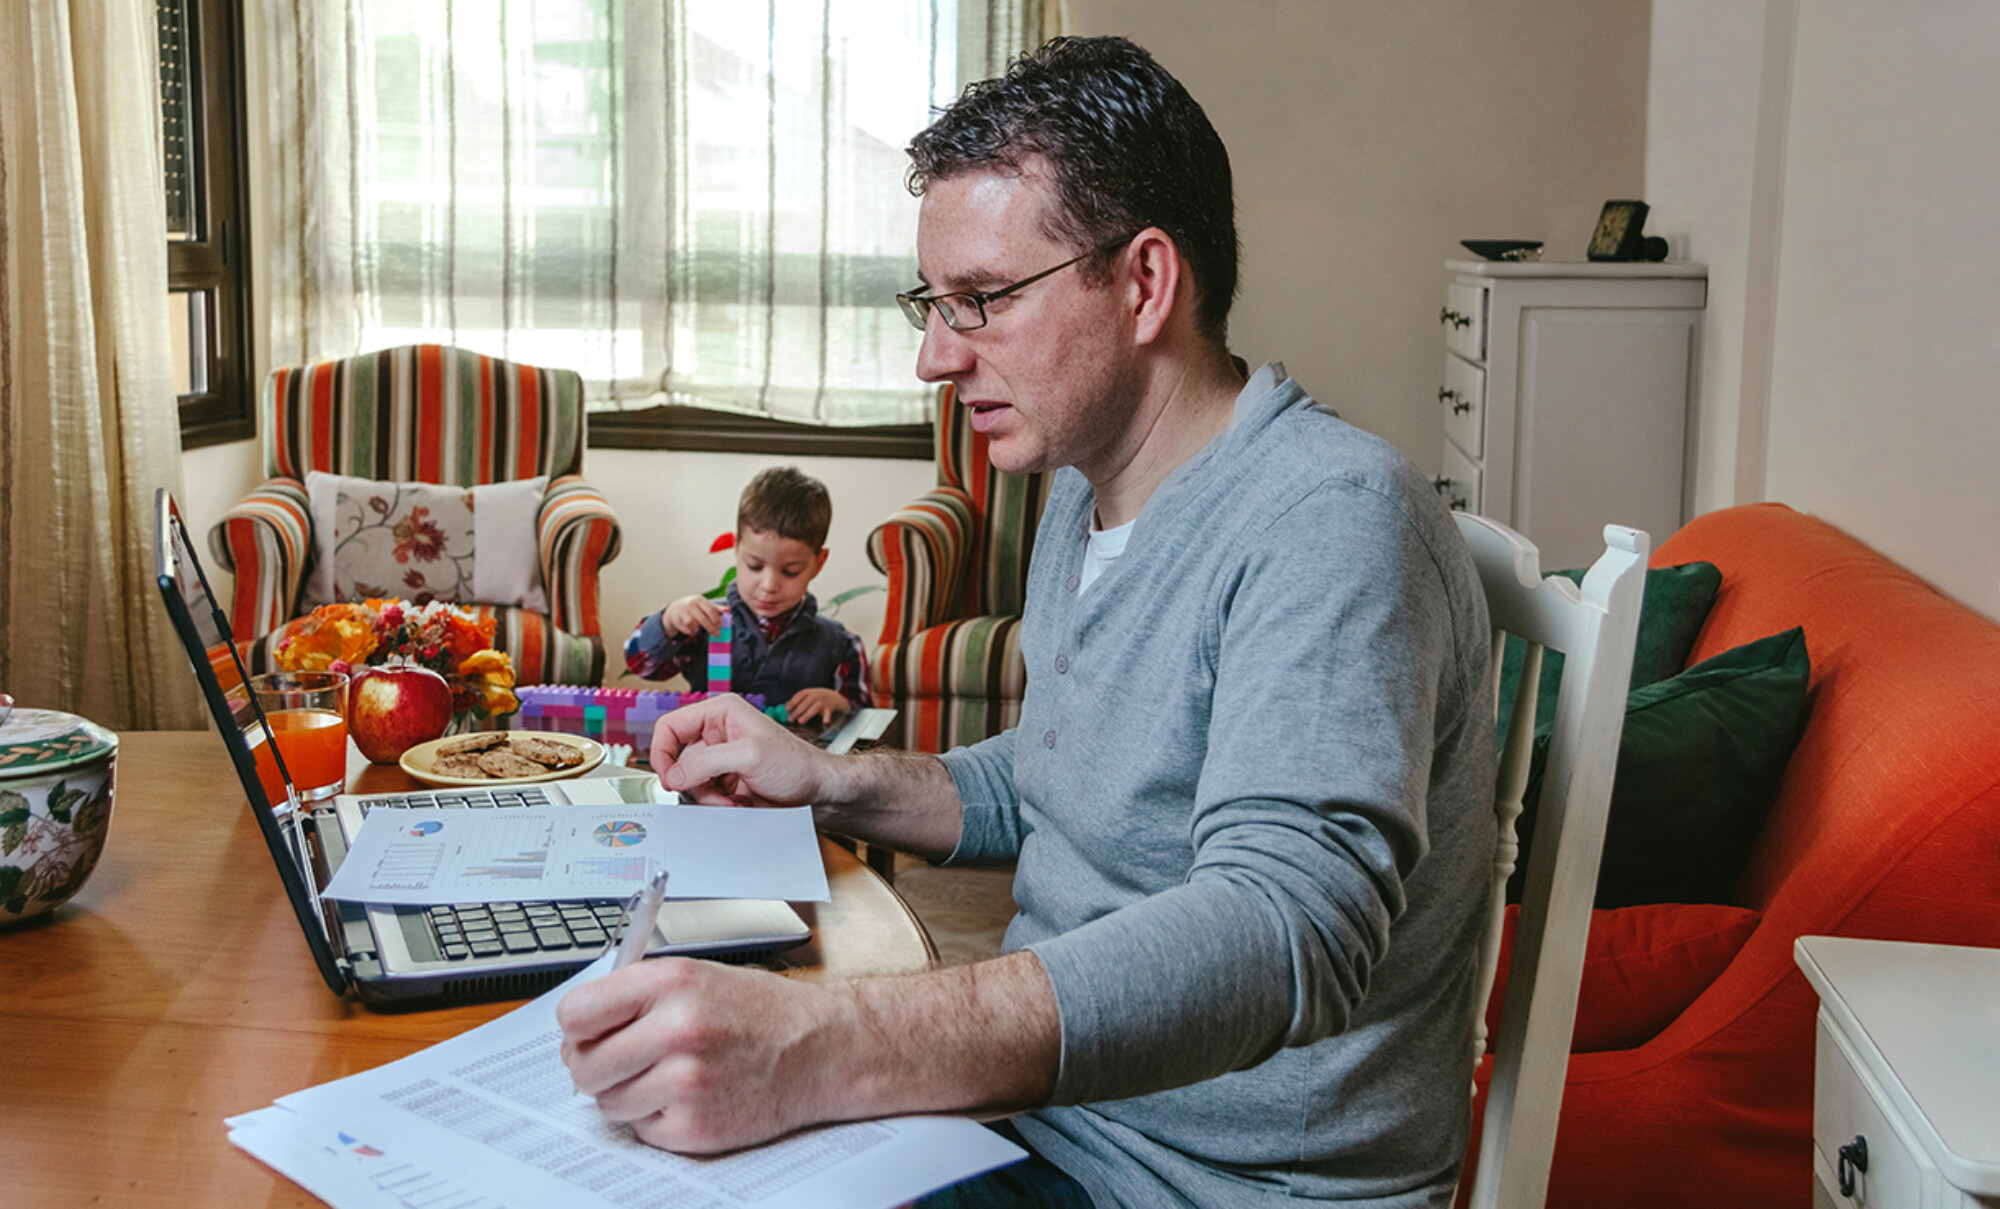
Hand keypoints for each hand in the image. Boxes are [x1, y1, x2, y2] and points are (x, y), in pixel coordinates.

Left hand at [559, 958, 851, 1153]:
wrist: (822, 1049)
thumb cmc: (761, 1012)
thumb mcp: (699, 976)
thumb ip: (637, 995)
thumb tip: (576, 1032)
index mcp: (673, 982)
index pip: (576, 1013)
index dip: (578, 1026)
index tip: (587, 1032)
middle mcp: (678, 1029)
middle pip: (584, 1065)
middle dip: (594, 1065)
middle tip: (621, 1060)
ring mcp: (687, 1082)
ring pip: (608, 1102)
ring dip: (627, 1093)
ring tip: (668, 1074)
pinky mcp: (696, 1126)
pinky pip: (640, 1129)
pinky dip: (656, 1117)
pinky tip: (688, 1096)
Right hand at [650, 693, 830, 807]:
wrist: (818, 792)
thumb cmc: (796, 764)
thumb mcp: (749, 756)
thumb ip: (706, 762)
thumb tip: (673, 774)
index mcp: (720, 713)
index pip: (670, 727)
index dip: (662, 752)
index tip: (668, 778)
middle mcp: (718, 733)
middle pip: (679, 761)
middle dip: (696, 783)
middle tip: (717, 794)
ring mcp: (722, 758)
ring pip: (691, 783)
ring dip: (709, 798)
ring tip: (735, 800)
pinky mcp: (727, 780)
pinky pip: (705, 796)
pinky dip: (718, 805)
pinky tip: (740, 803)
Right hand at [660, 596, 722, 637]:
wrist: (675, 609)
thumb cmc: (693, 607)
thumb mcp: (704, 605)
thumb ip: (716, 608)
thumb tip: (728, 610)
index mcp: (699, 600)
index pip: (711, 610)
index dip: (717, 619)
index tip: (720, 626)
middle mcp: (690, 605)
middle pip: (704, 619)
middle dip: (712, 628)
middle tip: (717, 634)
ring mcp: (682, 612)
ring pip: (694, 625)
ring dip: (699, 629)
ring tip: (699, 629)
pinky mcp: (677, 620)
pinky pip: (687, 630)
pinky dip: (691, 631)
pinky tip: (692, 629)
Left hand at [786, 687, 848, 727]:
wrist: (835, 697)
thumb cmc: (817, 698)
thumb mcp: (809, 695)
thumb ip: (799, 701)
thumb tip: (786, 710)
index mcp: (809, 692)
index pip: (799, 696)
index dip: (792, 702)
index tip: (787, 709)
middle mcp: (816, 696)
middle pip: (805, 703)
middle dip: (797, 712)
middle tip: (790, 719)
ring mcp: (823, 703)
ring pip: (814, 709)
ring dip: (807, 715)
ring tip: (800, 721)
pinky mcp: (829, 709)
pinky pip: (828, 714)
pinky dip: (827, 718)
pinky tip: (824, 722)